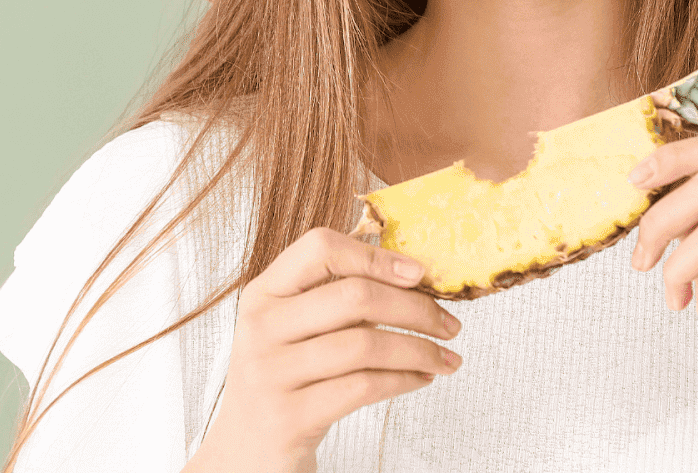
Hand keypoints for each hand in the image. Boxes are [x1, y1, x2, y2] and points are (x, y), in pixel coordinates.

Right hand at [188, 227, 461, 472]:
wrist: (246, 450)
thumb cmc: (286, 379)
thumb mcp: (295, 329)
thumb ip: (336, 298)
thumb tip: (414, 277)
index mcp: (264, 292)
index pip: (319, 248)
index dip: (375, 256)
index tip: (419, 274)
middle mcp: (261, 327)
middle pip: (354, 296)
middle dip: (416, 309)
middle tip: (450, 324)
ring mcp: (271, 373)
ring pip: (365, 344)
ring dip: (419, 350)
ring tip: (447, 358)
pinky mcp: (289, 417)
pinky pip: (362, 387)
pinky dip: (403, 380)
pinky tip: (421, 379)